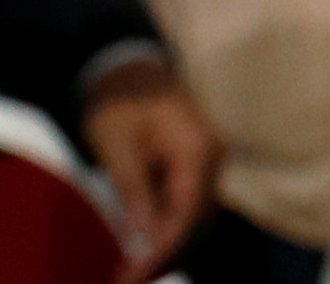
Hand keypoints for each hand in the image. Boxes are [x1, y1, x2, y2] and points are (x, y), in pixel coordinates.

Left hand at [79, 58, 220, 282]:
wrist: (129, 68)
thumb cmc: (119, 100)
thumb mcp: (117, 145)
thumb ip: (133, 191)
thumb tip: (141, 240)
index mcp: (196, 148)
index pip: (187, 212)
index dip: (163, 249)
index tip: (133, 274)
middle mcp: (212, 157)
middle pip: (199, 221)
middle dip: (166, 255)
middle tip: (127, 279)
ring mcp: (208, 161)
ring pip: (198, 218)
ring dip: (170, 246)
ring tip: (133, 270)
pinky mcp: (197, 165)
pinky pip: (190, 205)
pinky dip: (170, 229)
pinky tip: (144, 244)